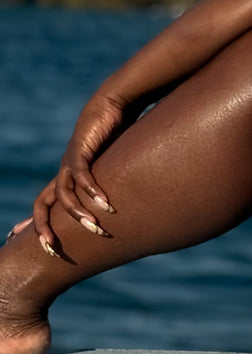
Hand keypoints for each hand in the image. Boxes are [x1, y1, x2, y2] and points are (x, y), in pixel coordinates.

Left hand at [32, 93, 126, 254]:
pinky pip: (82, 177)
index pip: (43, 205)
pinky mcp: (80, 151)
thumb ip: (111, 183)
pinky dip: (92, 191)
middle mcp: (63, 173)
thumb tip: (123, 202)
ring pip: (64, 196)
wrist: (111, 106)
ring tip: (96, 227)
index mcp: (66, 177)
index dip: (34, 224)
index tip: (26, 241)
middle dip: (43, 228)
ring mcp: (69, 162)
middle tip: (51, 248)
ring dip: (79, 214)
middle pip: (42, 204)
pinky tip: (105, 203)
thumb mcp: (110, 167)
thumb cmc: (113, 135)